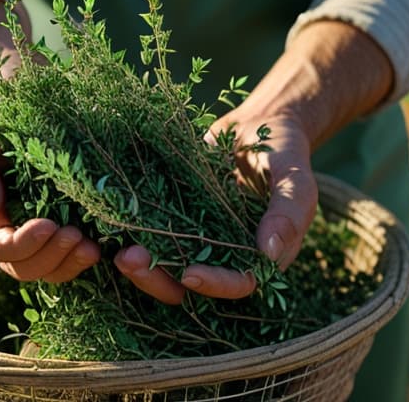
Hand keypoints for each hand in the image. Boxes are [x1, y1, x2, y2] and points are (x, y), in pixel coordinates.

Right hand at [0, 0, 101, 283]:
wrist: (14, 97)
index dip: (24, 244)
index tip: (48, 225)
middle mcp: (6, 232)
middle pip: (24, 268)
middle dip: (51, 258)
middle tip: (78, 237)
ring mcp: (32, 232)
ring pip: (48, 269)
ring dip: (70, 264)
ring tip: (93, 247)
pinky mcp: (58, 225)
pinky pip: (67, 255)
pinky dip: (82, 257)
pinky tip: (103, 245)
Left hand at [112, 109, 316, 304]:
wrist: (259, 123)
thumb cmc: (284, 151)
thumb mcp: (295, 178)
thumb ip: (288, 213)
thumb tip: (270, 254)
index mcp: (260, 255)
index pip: (238, 284)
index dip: (215, 285)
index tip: (189, 273)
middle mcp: (226, 254)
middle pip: (191, 285)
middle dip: (159, 280)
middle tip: (132, 260)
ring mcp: (198, 237)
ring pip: (165, 266)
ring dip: (142, 266)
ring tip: (119, 251)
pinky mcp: (176, 217)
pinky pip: (153, 233)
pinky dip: (134, 234)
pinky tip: (112, 225)